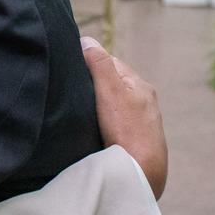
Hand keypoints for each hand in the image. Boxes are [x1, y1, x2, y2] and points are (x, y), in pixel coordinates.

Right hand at [82, 36, 166, 199]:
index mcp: (140, 85)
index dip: (89, 63)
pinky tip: (92, 129)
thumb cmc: (127, 131)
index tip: (70, 69)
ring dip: (96, 104)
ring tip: (79, 110)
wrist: (141, 174)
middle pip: (111, 84)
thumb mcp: (110, 92)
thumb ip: (99, 64)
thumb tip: (87, 40)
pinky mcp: (134, 140)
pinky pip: (113, 122)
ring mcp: (140, 122)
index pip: (110, 63)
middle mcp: (143, 101)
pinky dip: (101, 121)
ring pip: (111, 104)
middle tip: (71, 90)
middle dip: (91, 84)